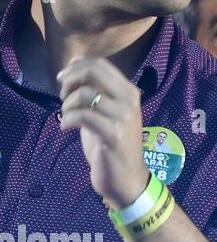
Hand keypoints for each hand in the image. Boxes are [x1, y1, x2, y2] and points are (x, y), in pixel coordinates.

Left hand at [57, 57, 149, 208]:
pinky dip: (66, 120)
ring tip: (66, 117)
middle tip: (62, 96)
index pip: (100, 64)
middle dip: (69, 80)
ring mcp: (123, 116)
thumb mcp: (105, 113)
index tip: (63, 81)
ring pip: (85, 94)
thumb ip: (95, 90)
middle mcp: (129, 100)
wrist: (126, 177)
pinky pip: (82, 115)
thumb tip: (75, 64)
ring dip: (67, 104)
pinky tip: (65, 128)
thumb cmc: (112, 145)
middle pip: (94, 72)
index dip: (75, 67)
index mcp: (129, 91)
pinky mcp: (113, 134)